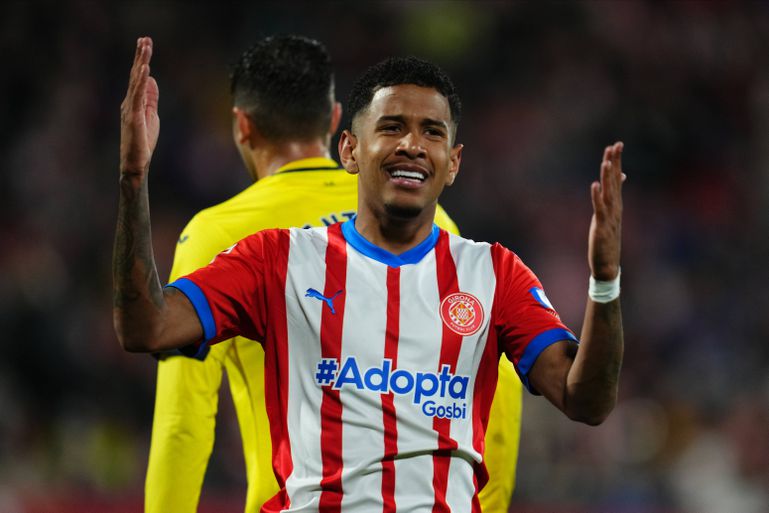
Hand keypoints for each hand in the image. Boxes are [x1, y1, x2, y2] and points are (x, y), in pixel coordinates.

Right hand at [120, 37, 158, 178]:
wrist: (135, 163)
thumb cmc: (142, 141)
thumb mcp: (151, 115)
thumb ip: (151, 98)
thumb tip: (153, 81)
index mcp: (133, 101)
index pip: (138, 77)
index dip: (142, 60)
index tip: (145, 43)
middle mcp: (129, 102)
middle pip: (135, 74)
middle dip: (140, 56)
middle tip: (144, 38)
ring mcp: (130, 108)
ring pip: (136, 81)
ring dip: (141, 63)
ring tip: (145, 47)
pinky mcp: (133, 117)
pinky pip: (137, 96)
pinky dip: (142, 81)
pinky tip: (146, 70)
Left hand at [588, 142, 624, 280]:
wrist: (608, 264)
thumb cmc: (607, 239)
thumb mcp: (610, 216)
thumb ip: (613, 198)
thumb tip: (619, 180)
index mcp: (616, 204)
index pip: (616, 178)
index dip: (617, 161)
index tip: (617, 144)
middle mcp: (615, 208)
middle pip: (614, 181)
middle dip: (614, 163)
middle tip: (615, 145)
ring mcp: (609, 217)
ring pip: (609, 193)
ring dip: (607, 177)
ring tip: (606, 161)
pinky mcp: (601, 227)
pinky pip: (599, 209)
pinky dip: (597, 197)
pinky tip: (594, 185)